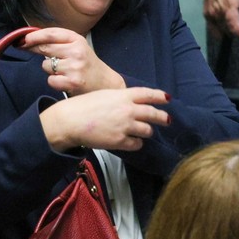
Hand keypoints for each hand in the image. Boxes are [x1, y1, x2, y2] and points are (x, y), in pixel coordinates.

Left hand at [23, 27, 126, 95]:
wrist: (105, 83)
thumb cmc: (87, 64)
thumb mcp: (77, 46)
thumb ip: (58, 42)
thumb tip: (30, 40)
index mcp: (77, 39)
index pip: (51, 34)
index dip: (34, 36)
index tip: (24, 39)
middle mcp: (76, 51)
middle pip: (45, 48)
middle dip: (36, 50)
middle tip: (34, 52)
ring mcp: (75, 67)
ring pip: (46, 65)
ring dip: (50, 69)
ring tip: (63, 71)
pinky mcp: (72, 82)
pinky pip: (50, 80)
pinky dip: (54, 81)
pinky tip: (65, 81)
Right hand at [39, 87, 170, 151]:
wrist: (70, 121)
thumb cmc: (83, 106)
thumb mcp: (105, 95)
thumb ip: (120, 99)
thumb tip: (132, 104)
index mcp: (123, 96)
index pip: (148, 94)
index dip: (160, 96)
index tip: (168, 99)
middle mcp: (128, 110)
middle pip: (153, 114)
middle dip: (163, 118)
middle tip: (167, 120)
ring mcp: (126, 126)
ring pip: (147, 130)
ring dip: (147, 131)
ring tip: (143, 132)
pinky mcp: (121, 141)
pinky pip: (137, 144)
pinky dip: (137, 143)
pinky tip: (132, 142)